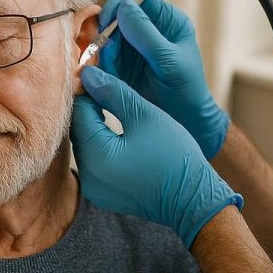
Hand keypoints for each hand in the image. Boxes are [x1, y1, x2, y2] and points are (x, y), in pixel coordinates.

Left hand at [71, 66, 242, 246]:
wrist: (194, 199)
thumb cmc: (174, 155)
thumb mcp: (145, 115)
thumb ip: (113, 92)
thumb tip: (88, 74)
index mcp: (96, 157)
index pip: (79, 112)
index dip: (89, 90)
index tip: (101, 76)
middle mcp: (88, 177)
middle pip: (79, 131)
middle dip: (91, 108)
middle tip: (108, 89)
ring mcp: (94, 189)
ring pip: (86, 146)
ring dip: (96, 127)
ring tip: (113, 108)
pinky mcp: (103, 195)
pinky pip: (95, 163)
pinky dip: (103, 146)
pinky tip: (119, 134)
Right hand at [98, 0, 229, 159]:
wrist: (186, 124)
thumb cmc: (187, 92)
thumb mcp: (169, 62)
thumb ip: (147, 35)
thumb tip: (125, 7)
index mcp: (168, 21)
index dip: (119, 3)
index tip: (107, 20)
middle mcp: (149, 30)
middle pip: (116, 16)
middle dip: (107, 33)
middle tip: (107, 53)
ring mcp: (134, 47)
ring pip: (106, 38)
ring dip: (104, 54)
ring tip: (114, 72)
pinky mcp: (122, 65)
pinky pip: (103, 58)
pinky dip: (102, 67)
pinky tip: (112, 79)